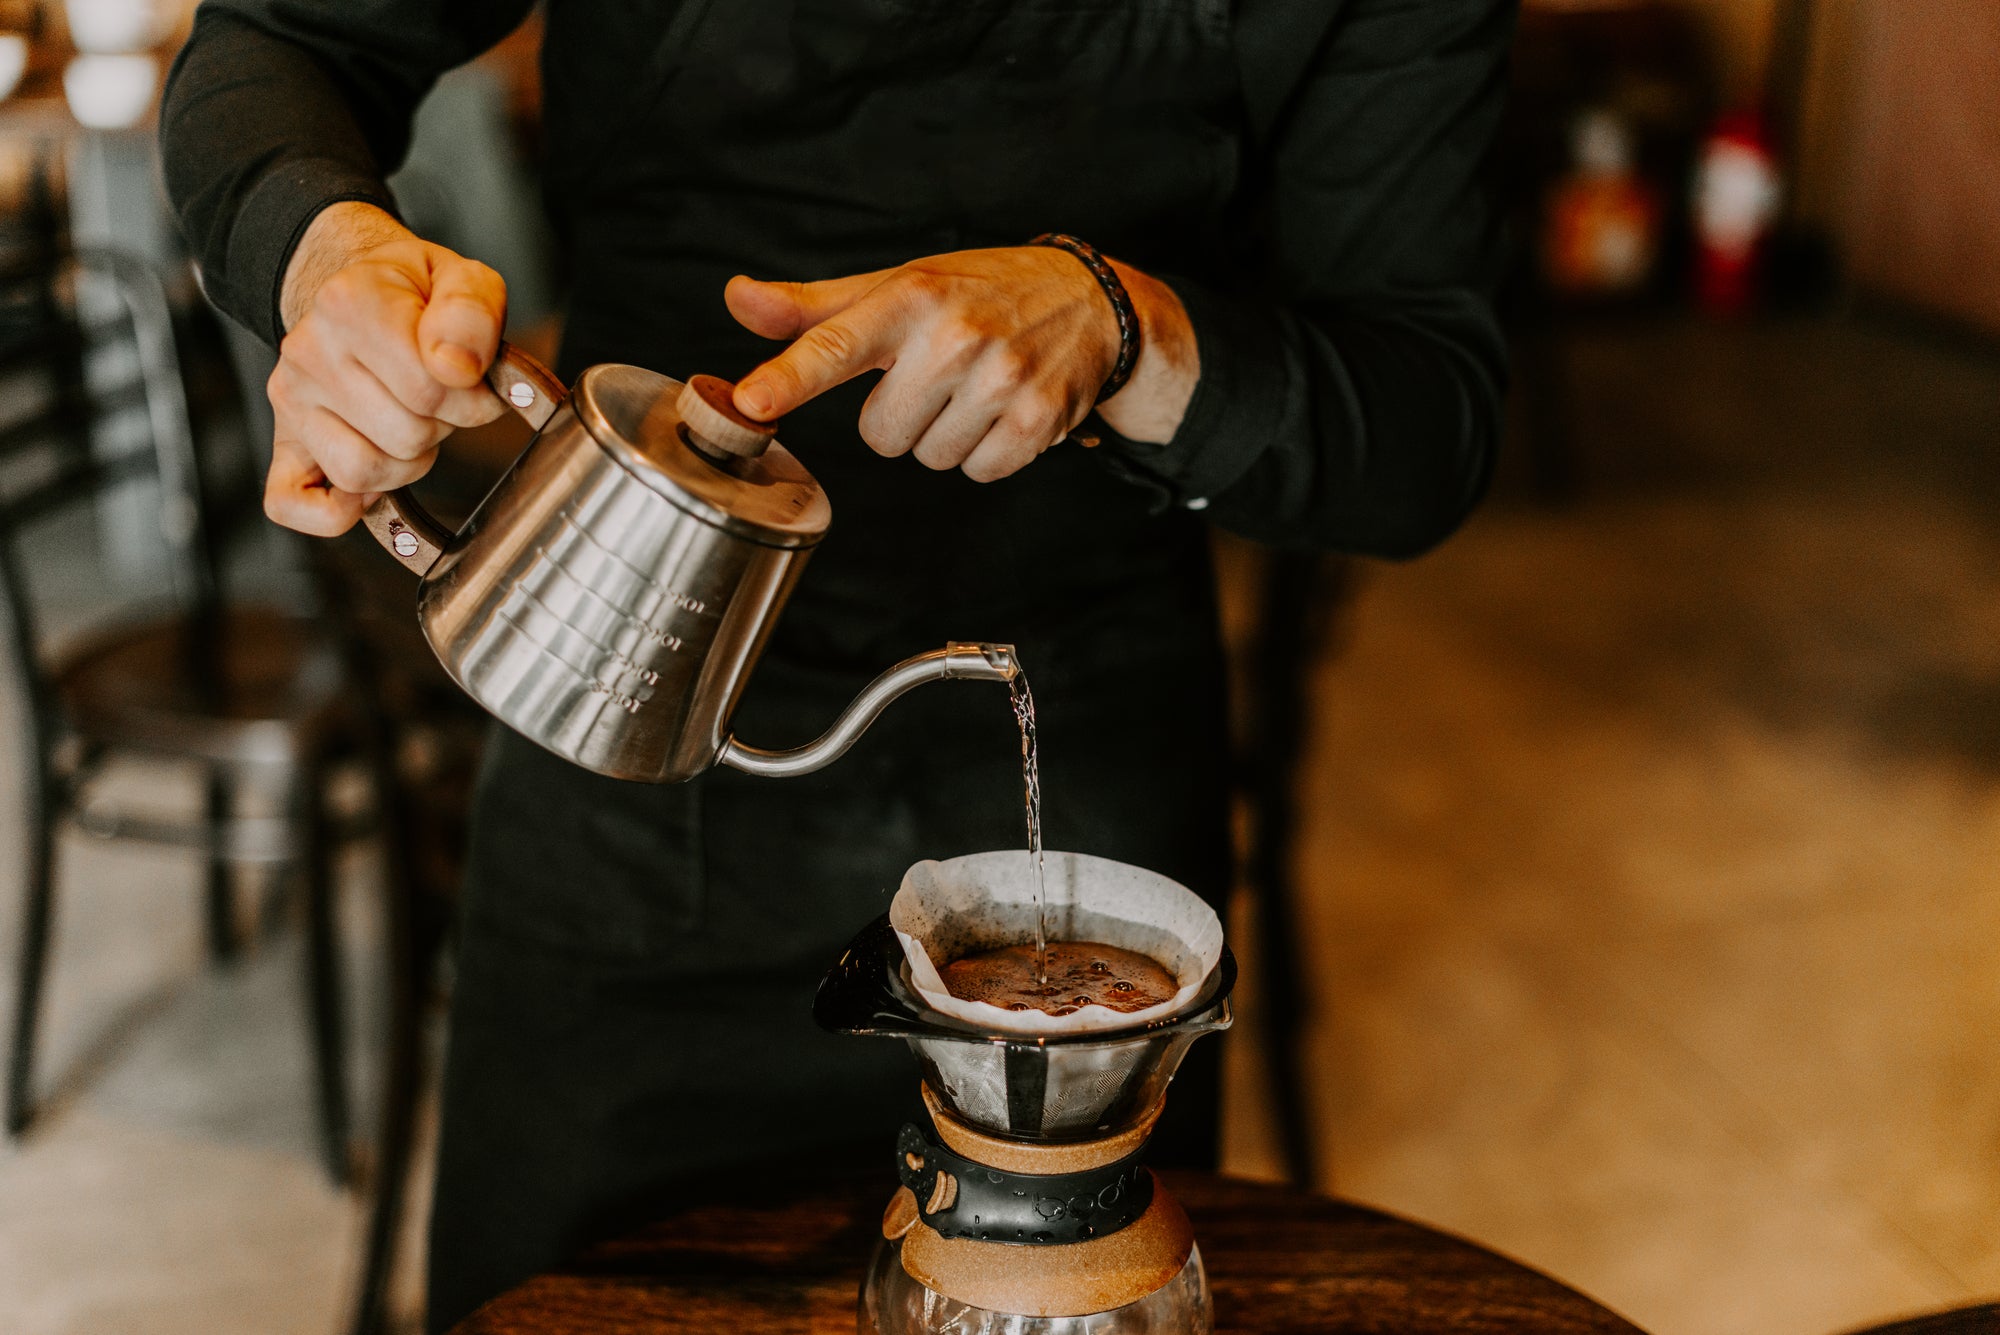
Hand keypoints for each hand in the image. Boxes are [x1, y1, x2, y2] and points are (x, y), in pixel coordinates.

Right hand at [263, 202, 508, 534]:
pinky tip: (366, 488)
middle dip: (442, 426)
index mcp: (350, 303)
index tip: (474, 381)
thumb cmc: (416, 297)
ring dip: (406, 463)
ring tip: (410, 424)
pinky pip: (291, 504)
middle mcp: (308, 351)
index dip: (474, 397)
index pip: (433, 386)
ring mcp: (290, 401)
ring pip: (362, 472)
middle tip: (438, 399)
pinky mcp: (283, 444)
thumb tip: (457, 367)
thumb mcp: (463, 281)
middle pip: (405, 434)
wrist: (359, 293)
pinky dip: (335, 512)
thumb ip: (471, 315)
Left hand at [725, 245, 1196, 482]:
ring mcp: (999, 377)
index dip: (789, 377)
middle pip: (880, 434)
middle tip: (937, 378)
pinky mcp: (1037, 417)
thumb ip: (815, 307)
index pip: (835, 342)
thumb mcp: (897, 286)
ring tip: (975, 390)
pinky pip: (979, 472)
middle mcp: (954, 335)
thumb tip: (736, 299)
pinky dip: (987, 453)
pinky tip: (1004, 412)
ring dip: (946, 435)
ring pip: (929, 457)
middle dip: (902, 417)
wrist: (1089, 301)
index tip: (751, 400)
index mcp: (909, 296)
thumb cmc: (978, 292)